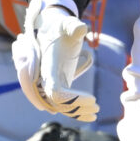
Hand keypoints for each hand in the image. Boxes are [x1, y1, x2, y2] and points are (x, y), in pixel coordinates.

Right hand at [12, 0, 97, 120]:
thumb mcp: (67, 24)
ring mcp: (48, 83)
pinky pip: (61, 104)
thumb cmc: (60, 26)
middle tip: (96, 107)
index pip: (51, 86)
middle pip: (55, 101)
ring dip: (76, 111)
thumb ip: (72, 26)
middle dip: (75, 107)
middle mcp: (43, 77)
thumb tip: (82, 29)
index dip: (66, 98)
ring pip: (58, 106)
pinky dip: (74, 111)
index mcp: (46, 64)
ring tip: (96, 112)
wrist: (51, 28)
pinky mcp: (54, 85)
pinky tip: (90, 115)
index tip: (89, 99)